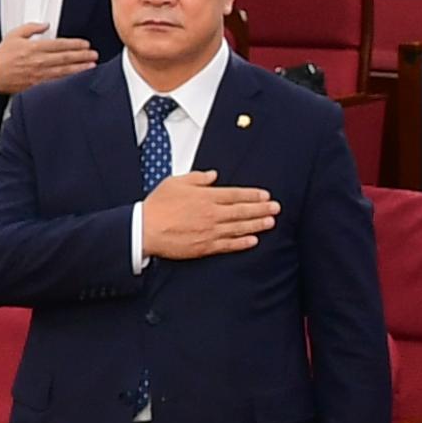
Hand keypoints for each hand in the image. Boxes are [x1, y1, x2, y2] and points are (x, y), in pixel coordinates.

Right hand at [0, 22, 99, 93]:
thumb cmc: (1, 57)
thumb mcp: (14, 35)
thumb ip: (31, 28)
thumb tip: (45, 25)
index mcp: (35, 48)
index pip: (60, 45)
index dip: (75, 44)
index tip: (85, 44)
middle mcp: (39, 61)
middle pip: (66, 58)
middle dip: (82, 56)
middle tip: (94, 54)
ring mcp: (39, 75)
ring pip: (64, 71)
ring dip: (79, 69)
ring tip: (91, 66)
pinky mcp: (37, 86)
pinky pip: (56, 83)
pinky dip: (68, 81)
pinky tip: (76, 80)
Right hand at [139, 169, 277, 260]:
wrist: (146, 230)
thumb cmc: (158, 206)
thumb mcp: (175, 182)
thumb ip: (197, 178)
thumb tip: (212, 176)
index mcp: (205, 196)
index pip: (235, 194)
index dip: (252, 195)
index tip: (265, 195)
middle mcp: (211, 213)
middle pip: (242, 211)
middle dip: (261, 209)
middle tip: (275, 208)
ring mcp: (210, 231)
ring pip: (239, 228)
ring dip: (256, 225)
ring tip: (270, 222)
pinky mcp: (204, 246)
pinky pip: (228, 245)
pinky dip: (241, 243)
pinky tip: (252, 241)